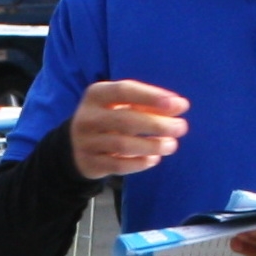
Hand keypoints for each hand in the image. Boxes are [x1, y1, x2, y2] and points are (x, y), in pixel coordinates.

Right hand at [69, 80, 191, 180]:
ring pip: (123, 145)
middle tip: (181, 127)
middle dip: (157, 124)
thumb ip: (148, 103)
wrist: (74, 145)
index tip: (179, 105)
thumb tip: (180, 105)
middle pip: (126, 120)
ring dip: (152, 145)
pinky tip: (155, 158)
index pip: (125, 91)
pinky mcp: (90, 163)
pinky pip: (118, 165)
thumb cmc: (108, 118)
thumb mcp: (120, 104)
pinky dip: (140, 163)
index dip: (152, 97)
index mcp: (96, 94)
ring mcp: (87, 142)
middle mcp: (88, 117)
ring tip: (172, 145)